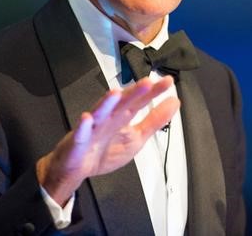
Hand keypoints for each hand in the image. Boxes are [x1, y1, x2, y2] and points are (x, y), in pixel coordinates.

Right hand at [36, 76, 179, 204]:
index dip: (153, 92)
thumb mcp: (137, 137)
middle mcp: (108, 118)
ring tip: (116, 93)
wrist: (77, 169)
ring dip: (107, 103)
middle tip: (147, 83)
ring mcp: (93, 129)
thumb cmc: (105, 150)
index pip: (140, 101)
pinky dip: (83, 127)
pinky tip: (86, 119)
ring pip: (100, 114)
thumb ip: (155, 120)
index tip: (168, 82)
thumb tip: (174, 102)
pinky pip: (80, 134)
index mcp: (123, 117)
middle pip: (122, 103)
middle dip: (133, 93)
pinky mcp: (78, 142)